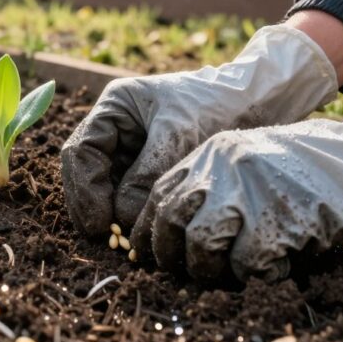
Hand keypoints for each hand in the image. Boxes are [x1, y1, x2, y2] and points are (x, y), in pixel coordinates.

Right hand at [60, 25, 337, 235]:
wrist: (261, 100)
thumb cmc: (219, 105)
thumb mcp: (180, 135)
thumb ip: (148, 175)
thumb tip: (121, 218)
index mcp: (115, 106)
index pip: (81, 150)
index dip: (84, 189)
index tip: (99, 222)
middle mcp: (116, 128)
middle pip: (86, 171)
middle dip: (91, 205)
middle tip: (103, 238)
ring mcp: (131, 149)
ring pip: (104, 186)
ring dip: (108, 213)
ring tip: (121, 241)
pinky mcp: (149, 167)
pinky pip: (128, 194)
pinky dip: (129, 213)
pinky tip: (138, 232)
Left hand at [132, 80, 342, 281]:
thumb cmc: (307, 164)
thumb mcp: (248, 159)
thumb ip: (213, 184)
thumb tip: (178, 233)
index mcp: (210, 154)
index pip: (159, 195)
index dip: (149, 231)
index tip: (150, 254)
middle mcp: (222, 170)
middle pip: (170, 220)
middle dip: (170, 254)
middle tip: (186, 272)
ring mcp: (248, 194)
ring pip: (201, 245)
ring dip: (209, 270)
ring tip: (230, 273)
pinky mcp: (278, 221)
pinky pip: (249, 265)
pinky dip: (257, 276)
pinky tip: (274, 269)